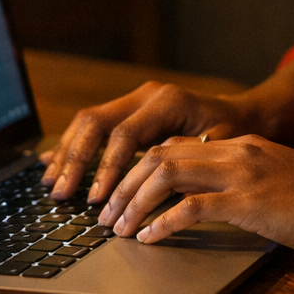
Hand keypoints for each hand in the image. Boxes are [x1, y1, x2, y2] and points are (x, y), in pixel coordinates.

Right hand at [40, 81, 248, 201]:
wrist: (241, 115)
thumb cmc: (233, 134)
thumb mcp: (220, 147)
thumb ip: (187, 158)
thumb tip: (156, 183)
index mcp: (167, 102)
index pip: (125, 134)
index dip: (108, 167)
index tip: (97, 198)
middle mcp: (146, 96)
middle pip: (97, 122)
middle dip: (77, 160)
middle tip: (62, 193)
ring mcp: (134, 100)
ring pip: (88, 122)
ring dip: (68, 154)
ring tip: (52, 185)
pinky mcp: (128, 111)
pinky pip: (92, 125)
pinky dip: (72, 146)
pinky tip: (53, 163)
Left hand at [98, 134, 293, 258]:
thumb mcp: (277, 179)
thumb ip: (242, 180)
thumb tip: (202, 198)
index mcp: (243, 143)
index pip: (174, 144)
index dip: (137, 166)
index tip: (117, 190)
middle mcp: (237, 150)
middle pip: (160, 155)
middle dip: (124, 184)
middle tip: (106, 212)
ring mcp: (243, 174)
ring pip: (167, 175)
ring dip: (134, 202)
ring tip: (118, 227)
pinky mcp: (250, 202)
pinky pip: (191, 208)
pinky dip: (162, 222)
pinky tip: (149, 238)